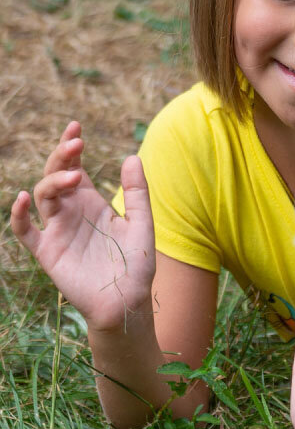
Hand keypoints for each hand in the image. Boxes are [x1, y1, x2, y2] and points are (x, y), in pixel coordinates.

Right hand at [10, 122, 155, 332]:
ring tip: (74, 174)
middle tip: (76, 141)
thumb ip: (138, 192)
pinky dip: (18, 215)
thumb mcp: (142, 223)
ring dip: (54, 180)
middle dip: (62, 155)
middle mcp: (71, 211)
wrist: (127, 301)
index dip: (71, 147)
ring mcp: (57, 230)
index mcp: (91, 201)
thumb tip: (131, 156)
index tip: (76, 127)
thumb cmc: (136, 263)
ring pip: (43, 195)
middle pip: (56, 174)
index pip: (75, 166)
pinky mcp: (47, 252)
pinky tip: (23, 198)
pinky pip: (25, 232)